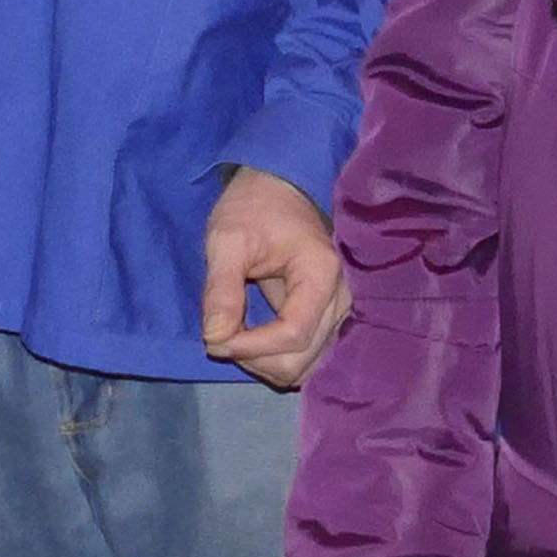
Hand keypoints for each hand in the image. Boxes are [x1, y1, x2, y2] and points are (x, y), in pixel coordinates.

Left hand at [200, 165, 349, 391]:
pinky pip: (308, 357)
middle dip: (255, 358)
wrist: (279, 189)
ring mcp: (340, 312)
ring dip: (265, 363)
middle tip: (221, 335)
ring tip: (237, 336)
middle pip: (301, 359)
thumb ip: (220, 289)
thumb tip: (214, 338)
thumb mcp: (226, 239)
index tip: (215, 338)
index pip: (293, 334)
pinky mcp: (330, 320)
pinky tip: (254, 338)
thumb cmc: (253, 207)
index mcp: (322, 274)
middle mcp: (342, 299)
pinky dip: (277, 358)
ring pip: (306, 367)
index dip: (251, 347)